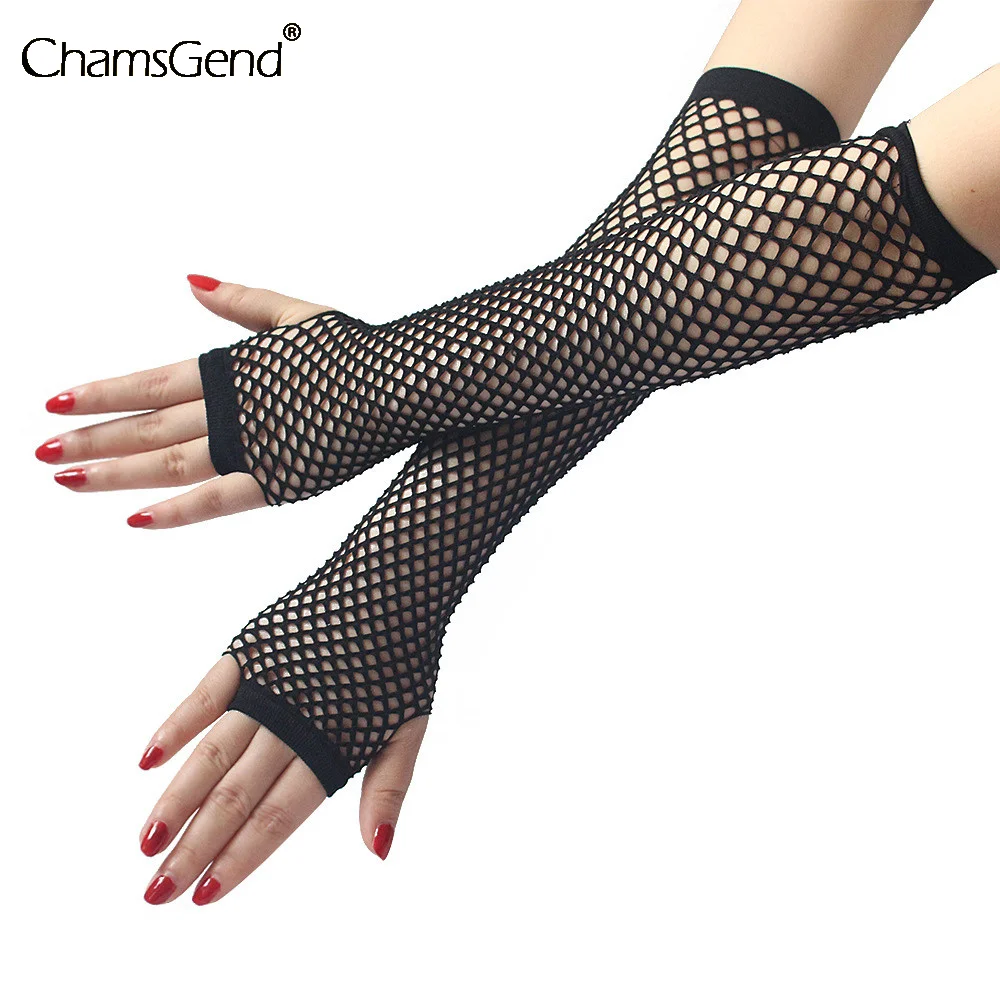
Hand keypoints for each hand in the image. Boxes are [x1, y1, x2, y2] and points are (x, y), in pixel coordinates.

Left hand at [36, 276, 330, 527]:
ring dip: (113, 473)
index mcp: (232, 368)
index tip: (56, 404)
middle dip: (91, 439)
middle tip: (42, 451)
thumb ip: (241, 301)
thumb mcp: (295, 312)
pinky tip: (134, 519)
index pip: (150, 384)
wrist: (403, 386)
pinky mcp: (279, 482)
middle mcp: (231, 409)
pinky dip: (175, 512)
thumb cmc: (356, 349)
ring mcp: (251, 447)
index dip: (102, 394)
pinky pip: (216, 502)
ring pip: (167, 463)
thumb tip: (189, 281)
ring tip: (64, 480)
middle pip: (146, 427)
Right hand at [137, 655, 426, 904]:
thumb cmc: (405, 658)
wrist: (393, 580)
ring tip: (145, 843)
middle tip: (155, 892)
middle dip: (194, 847)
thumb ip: (388, 786)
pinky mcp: (250, 651)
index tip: (204, 896)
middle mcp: (292, 721)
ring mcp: (267, 684)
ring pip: (211, 753)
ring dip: (176, 799)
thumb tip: (378, 852)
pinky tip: (146, 761)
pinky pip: (204, 694)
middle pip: (234, 796)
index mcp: (332, 746)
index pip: (276, 817)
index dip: (239, 858)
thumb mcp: (410, 724)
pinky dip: (175, 726)